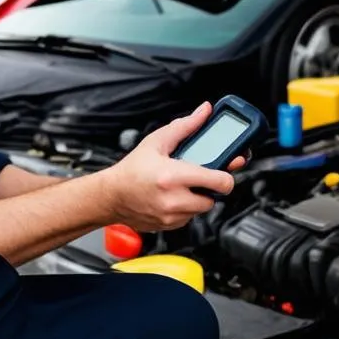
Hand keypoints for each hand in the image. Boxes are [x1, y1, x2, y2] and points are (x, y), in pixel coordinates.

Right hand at [97, 102, 241, 231]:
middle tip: (198, 176)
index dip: (227, 175)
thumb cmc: (131, 169)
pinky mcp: (169, 226)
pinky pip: (190, 217)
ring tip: (182, 186)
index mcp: (173, 176)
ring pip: (202, 208)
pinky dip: (186, 208)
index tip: (225, 170)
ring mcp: (172, 216)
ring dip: (198, 197)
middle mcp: (174, 200)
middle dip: (210, 186)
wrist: (111, 196)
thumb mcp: (157, 141)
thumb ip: (185, 126)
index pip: (220, 181)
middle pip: (214, 197)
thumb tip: (204, 112)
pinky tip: (173, 196)